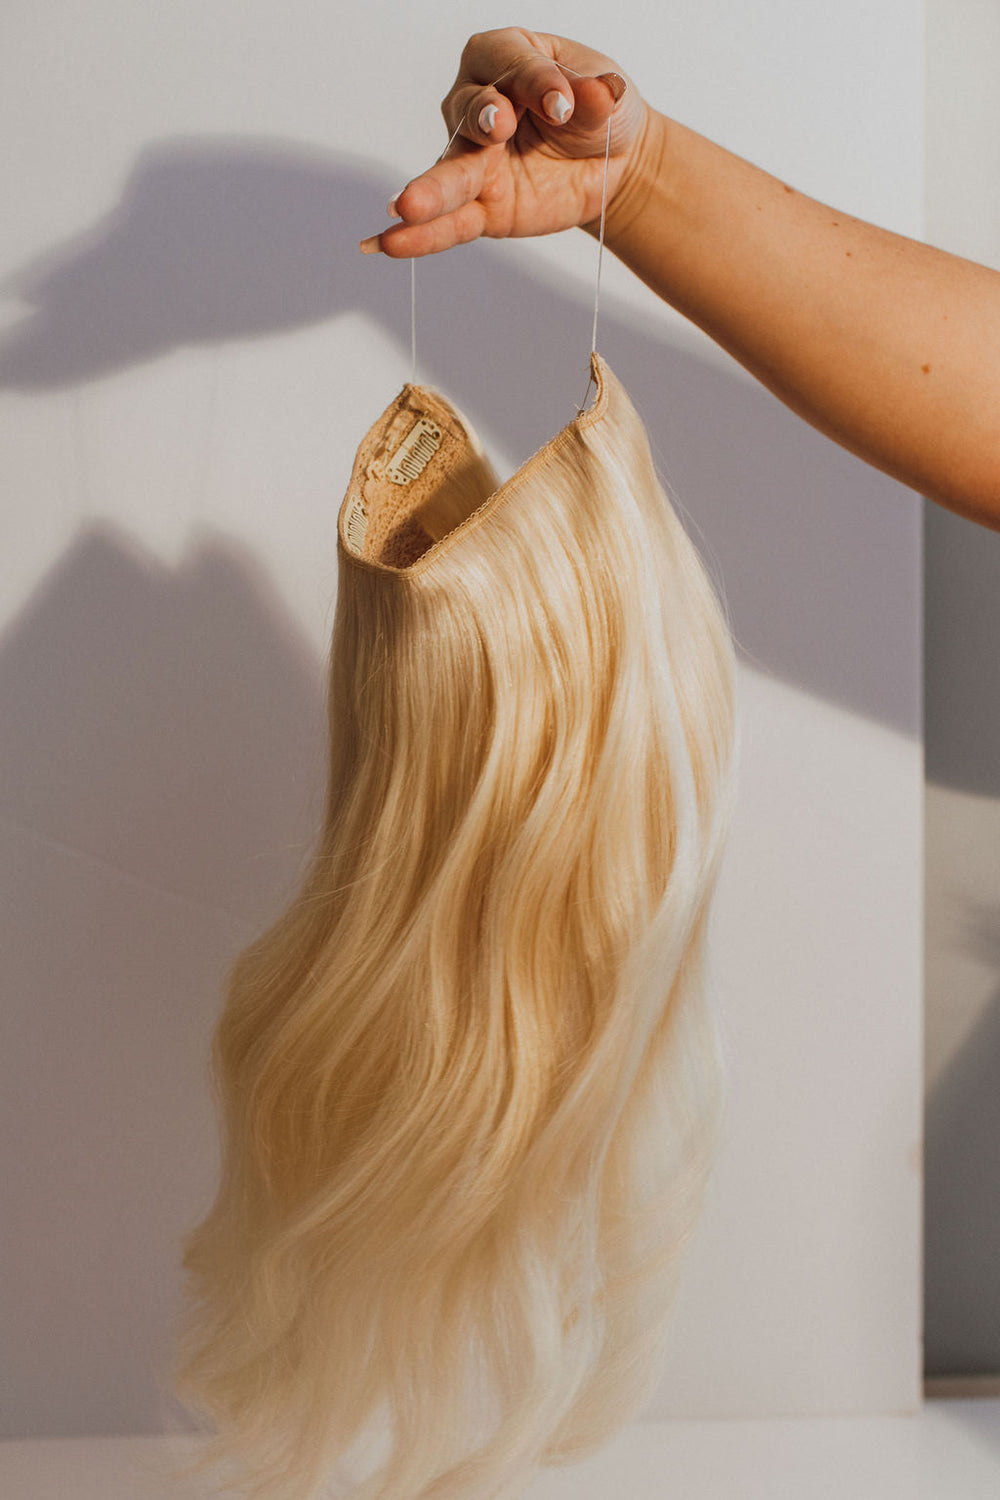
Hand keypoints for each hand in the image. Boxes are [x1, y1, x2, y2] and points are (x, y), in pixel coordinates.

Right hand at [358, 27, 648, 257]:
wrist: (609, 161)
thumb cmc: (595, 112)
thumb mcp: (607, 94)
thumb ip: (597, 97)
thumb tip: (598, 95)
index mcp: (507, 57)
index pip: (510, 63)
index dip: (536, 80)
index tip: (564, 102)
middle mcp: (478, 104)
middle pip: (468, 112)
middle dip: (481, 118)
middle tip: (496, 125)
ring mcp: (476, 159)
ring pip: (451, 172)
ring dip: (429, 190)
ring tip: (406, 207)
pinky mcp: (484, 206)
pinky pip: (452, 223)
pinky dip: (423, 237)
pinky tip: (392, 244)